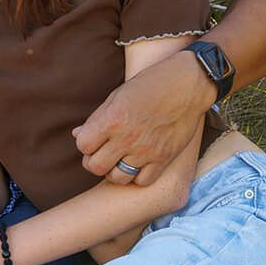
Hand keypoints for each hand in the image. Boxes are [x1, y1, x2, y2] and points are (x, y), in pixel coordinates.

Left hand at [74, 51, 211, 185]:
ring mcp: (146, 150)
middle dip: (95, 160)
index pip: (83, 145)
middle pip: (95, 166)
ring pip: (117, 178)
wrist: (188, 84)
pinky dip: (138, 175)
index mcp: (111, 119)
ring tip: (120, 159)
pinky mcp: (164, 158)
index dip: (85, 143)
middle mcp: (126, 138)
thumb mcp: (118, 95)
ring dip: (114, 170)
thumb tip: (77, 135)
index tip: (93, 139)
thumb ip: (97, 118)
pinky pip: (143, 181)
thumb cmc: (150, 84)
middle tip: (103, 153)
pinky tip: (139, 164)